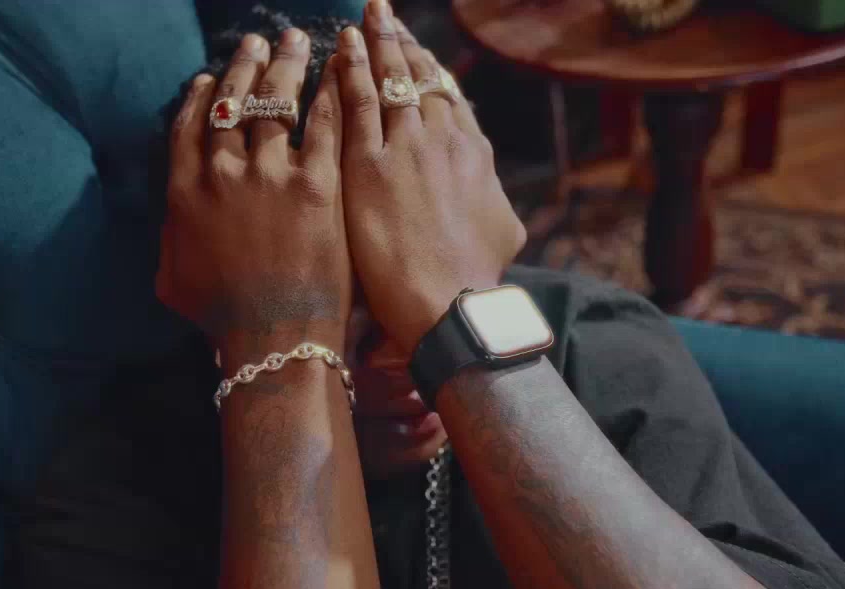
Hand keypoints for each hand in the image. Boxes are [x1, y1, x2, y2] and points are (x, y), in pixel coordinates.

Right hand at [158, 30, 350, 365]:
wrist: (275, 339)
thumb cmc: (223, 321)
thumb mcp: (173, 279)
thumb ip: (171, 237)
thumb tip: (173, 219)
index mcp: (185, 192)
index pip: (189, 126)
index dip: (201, 97)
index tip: (212, 78)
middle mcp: (223, 173)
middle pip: (233, 103)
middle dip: (246, 66)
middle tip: (257, 43)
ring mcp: (271, 175)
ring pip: (276, 102)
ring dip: (286, 65)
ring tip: (296, 43)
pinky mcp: (319, 184)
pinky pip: (324, 125)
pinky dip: (329, 96)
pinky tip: (337, 78)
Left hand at [336, 1, 525, 350]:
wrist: (452, 305)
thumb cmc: (476, 279)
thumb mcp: (503, 233)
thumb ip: (494, 205)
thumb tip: (499, 202)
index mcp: (476, 155)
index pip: (450, 98)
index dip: (430, 71)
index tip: (416, 50)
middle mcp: (444, 140)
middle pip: (419, 79)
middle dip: (400, 43)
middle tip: (383, 14)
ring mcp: (406, 148)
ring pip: (389, 81)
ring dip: (375, 44)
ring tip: (365, 17)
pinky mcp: (369, 166)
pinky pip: (356, 103)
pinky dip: (349, 70)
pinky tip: (341, 47)